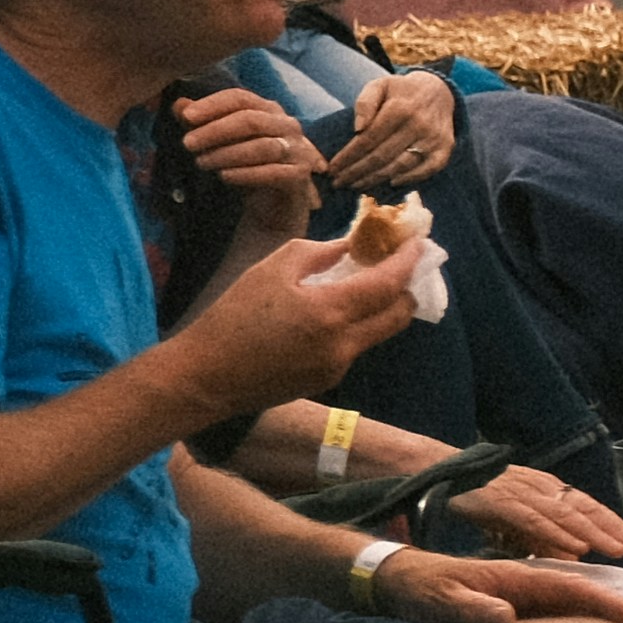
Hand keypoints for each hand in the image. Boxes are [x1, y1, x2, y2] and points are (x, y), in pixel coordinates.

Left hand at [174, 84, 319, 251]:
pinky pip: (274, 172)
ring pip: (262, 147)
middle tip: (187, 143)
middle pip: (250, 120)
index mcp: (268, 110)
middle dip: (215, 130)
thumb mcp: (220, 144)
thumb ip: (202, 123)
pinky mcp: (300, 175)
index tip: (185, 116)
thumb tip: (178, 105)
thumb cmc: (245, 166)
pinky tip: (223, 177)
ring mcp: (298, 150)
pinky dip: (246, 174)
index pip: (240, 98)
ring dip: (226, 154)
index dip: (212, 105)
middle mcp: (287, 125)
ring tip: (200, 162)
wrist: (272, 205)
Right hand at [176, 232, 419, 414]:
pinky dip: (355, 325)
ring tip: (366, 285)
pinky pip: (354, 347)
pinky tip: (331, 315)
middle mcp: (344, 344)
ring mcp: (338, 366)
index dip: (408, 260)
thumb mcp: (269, 270)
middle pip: (399, 314)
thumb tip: (347, 248)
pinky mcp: (326, 380)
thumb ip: (315, 253)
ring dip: (382, 307)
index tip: (417, 242)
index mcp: (330, 311)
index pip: (389, 283)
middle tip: (399, 265)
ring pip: (379, 332)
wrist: (205, 377)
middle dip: (407, 287)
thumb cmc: (232, 317)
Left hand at [321, 71, 458, 194]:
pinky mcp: (445, 147)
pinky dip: (410, 178)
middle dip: (356, 172)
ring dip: (376, 179)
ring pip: (401, 166)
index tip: (332, 169)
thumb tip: (357, 128)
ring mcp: (434, 138)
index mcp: (399, 109)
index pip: (368, 140)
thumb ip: (365, 102)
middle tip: (338, 183)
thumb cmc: (401, 91)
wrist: (439, 91)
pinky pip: (428, 169)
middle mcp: (418, 125)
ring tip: (356, 185)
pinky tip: (391, 183)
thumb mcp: (379, 85)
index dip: (348, 157)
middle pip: (381, 156)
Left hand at [384, 550, 622, 622]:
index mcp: (519, 579)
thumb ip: (470, 608)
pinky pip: (563, 619)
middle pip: (590, 598)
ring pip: (582, 608)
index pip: (578, 591)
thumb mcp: (440, 601)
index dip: (616, 606)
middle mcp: (530, 585)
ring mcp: (527, 598)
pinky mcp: (519, 611)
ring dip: (617, 620)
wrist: (398, 582)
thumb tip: (508, 618)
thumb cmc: (418, 592)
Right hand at [435, 462, 622, 563]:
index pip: (588, 507)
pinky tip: (575, 549)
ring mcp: (519, 491)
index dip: (615, 526)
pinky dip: (555, 534)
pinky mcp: (497, 500)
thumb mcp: (514, 518)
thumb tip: (574, 558)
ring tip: (618, 552)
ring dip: (594, 533)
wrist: (429, 469)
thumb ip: (541, 537)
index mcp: (545, 489)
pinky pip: (532, 519)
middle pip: (584, 508)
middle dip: (615, 529)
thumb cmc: (474, 495)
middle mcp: (538, 486)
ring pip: (564, 514)